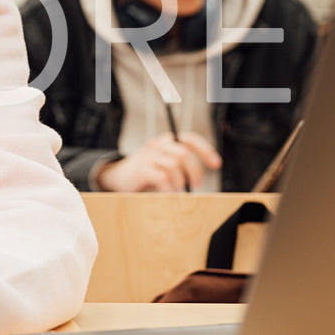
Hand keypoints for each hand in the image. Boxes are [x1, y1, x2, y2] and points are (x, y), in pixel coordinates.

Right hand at [95, 132, 221, 191]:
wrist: (118, 176)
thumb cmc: (147, 173)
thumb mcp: (164, 165)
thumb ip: (179, 167)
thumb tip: (197, 180)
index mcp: (166, 142)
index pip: (190, 139)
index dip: (205, 150)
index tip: (216, 165)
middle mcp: (158, 145)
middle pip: (183, 154)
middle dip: (194, 172)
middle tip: (196, 186)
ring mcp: (148, 156)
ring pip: (174, 166)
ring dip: (180, 182)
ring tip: (178, 192)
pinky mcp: (141, 169)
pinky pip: (162, 178)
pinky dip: (169, 189)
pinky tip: (169, 194)